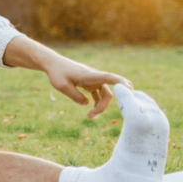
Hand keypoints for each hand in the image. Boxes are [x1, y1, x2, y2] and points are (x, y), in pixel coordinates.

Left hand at [4, 36, 132, 118]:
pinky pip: (99, 95)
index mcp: (90, 75)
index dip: (121, 83)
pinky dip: (97, 103)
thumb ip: (75, 96)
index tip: (130, 90)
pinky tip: (90, 111)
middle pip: (108, 93)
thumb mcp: (62, 86)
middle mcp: (95, 78)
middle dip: (103, 106)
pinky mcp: (90, 84)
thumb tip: (87, 104)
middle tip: (90, 116)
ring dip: (100, 106)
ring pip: (105, 95)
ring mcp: (94, 81)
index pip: (109, 78)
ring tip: (89, 117)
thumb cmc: (57, 73)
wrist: (53, 64)